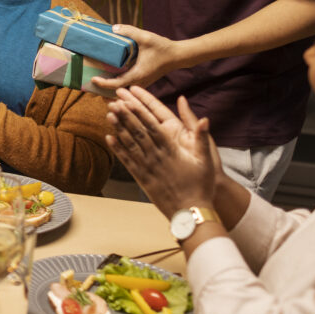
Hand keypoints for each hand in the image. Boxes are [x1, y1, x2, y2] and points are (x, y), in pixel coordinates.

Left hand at [92, 24, 184, 90]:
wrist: (178, 56)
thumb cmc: (162, 48)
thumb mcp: (146, 37)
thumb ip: (130, 31)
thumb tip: (113, 28)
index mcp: (138, 75)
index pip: (117, 85)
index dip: (103, 84)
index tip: (93, 80)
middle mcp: (140, 83)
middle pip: (117, 94)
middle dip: (103, 92)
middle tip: (89, 87)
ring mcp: (142, 84)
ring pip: (123, 93)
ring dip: (110, 92)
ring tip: (97, 87)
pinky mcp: (143, 82)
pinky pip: (128, 90)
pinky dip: (118, 89)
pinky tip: (110, 82)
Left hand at [106, 87, 215, 217]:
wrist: (190, 212)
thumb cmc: (200, 186)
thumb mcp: (206, 160)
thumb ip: (202, 138)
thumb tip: (205, 119)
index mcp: (171, 150)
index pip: (152, 127)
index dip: (139, 113)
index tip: (129, 101)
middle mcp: (156, 157)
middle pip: (137, 133)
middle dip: (125, 116)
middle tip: (113, 103)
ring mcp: (147, 168)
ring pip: (130, 145)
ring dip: (118, 129)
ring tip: (109, 115)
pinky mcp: (142, 178)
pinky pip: (127, 162)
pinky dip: (117, 150)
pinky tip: (109, 138)